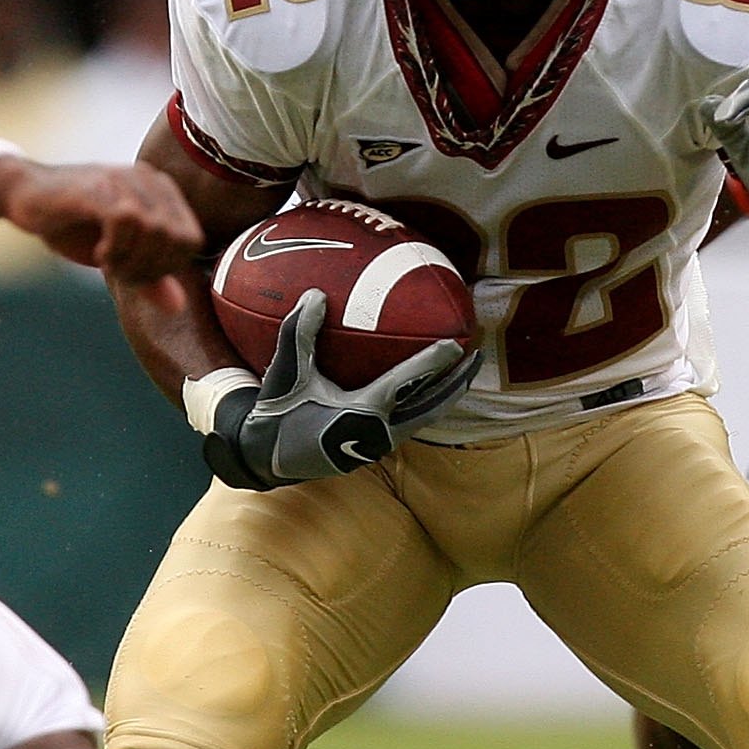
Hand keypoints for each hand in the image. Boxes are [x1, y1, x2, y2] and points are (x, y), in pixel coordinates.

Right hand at [0, 159, 202, 294]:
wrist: (25, 196)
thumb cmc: (73, 224)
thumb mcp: (117, 256)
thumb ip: (149, 276)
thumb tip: (177, 307)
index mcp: (161, 193)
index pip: (192, 240)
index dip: (167, 268)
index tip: (135, 274)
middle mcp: (148, 180)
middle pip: (177, 239)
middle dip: (150, 268)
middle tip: (119, 271)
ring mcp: (124, 179)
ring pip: (155, 230)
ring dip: (132, 260)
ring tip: (108, 262)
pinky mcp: (99, 186)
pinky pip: (127, 220)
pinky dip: (117, 248)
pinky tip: (100, 253)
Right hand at [204, 291, 477, 490]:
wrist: (270, 455)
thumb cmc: (279, 411)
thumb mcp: (287, 372)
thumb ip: (299, 332)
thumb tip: (316, 293)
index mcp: (361, 412)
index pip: (405, 383)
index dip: (431, 363)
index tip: (454, 344)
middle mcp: (378, 431)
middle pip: (431, 406)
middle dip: (457, 381)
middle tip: (478, 356)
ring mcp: (380, 443)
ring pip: (425, 416)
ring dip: (447, 394)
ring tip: (466, 371)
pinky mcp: (377, 447)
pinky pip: (413, 422)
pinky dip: (428, 403)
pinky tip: (435, 388)